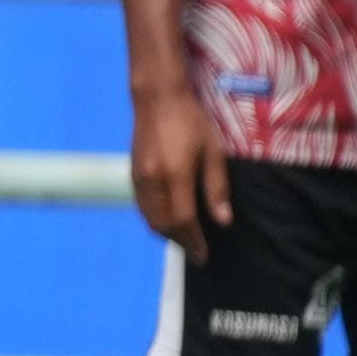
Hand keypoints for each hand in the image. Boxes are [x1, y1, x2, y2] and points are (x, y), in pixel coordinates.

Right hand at [128, 85, 232, 262]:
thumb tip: (223, 221)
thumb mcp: (214, 151)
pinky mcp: (133, 174)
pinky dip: (154, 220)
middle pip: (163, 224)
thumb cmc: (192, 121)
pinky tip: (167, 219)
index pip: (184, 219)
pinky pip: (142, 207)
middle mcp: (152, 181)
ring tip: (184, 239)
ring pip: (149, 218)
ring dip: (166, 233)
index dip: (194, 241)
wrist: (157, 98)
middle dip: (179, 242)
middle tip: (196, 252)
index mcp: (175, 175)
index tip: (204, 256)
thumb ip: (216, 187)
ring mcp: (139, 178)